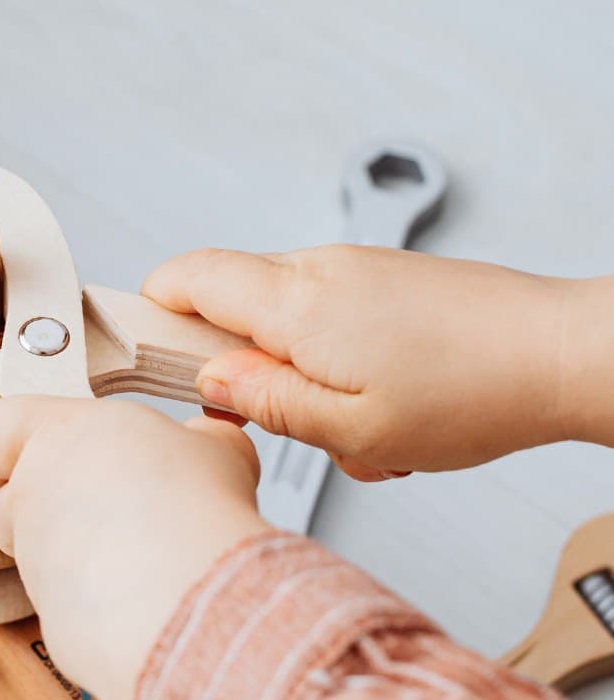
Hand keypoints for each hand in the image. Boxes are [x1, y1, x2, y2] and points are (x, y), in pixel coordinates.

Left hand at [0, 398, 265, 699]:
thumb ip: (195, 440)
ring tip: (148, 563)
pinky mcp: (51, 621)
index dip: (3, 447)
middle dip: (52, 512)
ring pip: (41, 560)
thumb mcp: (217, 447)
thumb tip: (206, 442)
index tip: (41, 457)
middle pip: (11, 504)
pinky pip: (70, 610)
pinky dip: (102, 608)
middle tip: (115, 515)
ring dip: (80, 561)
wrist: (189, 597)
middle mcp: (31, 498)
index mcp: (58, 436)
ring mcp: (35, 564)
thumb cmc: (196, 506)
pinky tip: (151, 604)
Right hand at [144, 245, 579, 477]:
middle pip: (231, 303)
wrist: (558, 355)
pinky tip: (383, 410)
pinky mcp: (386, 283)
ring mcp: (356, 272)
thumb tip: (210, 382)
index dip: (150, 313)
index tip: (142, 358)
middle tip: (273, 420)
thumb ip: (266, 403)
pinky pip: (330, 325)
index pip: (186, 277)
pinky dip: (338, 370)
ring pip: (285, 324)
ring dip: (298, 380)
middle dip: (238, 370)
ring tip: (352, 425)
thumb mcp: (351, 428)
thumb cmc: (473, 391)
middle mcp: (320, 271)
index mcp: (297, 303)